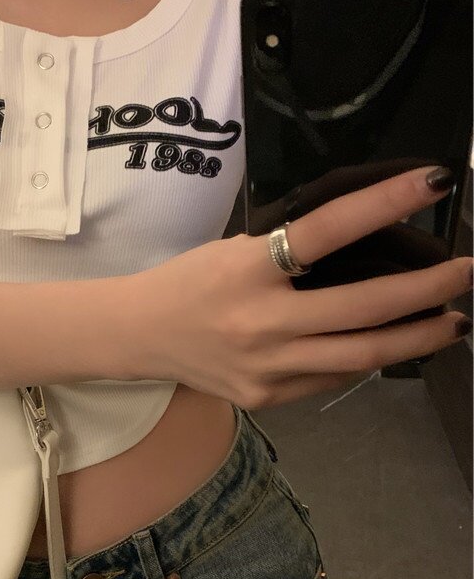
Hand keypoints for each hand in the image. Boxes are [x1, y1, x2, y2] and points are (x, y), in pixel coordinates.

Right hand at [133, 165, 472, 407]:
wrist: (138, 336)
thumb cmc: (188, 281)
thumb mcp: (234, 251)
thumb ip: (291, 254)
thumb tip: (365, 246)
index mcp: (246, 271)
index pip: (325, 231)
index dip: (383, 203)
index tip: (432, 182)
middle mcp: (259, 323)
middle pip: (362, 309)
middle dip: (427, 289)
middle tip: (465, 271)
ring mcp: (265, 367)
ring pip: (361, 357)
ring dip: (417, 337)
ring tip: (452, 321)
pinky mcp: (267, 396)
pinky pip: (332, 379)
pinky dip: (366, 359)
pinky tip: (391, 345)